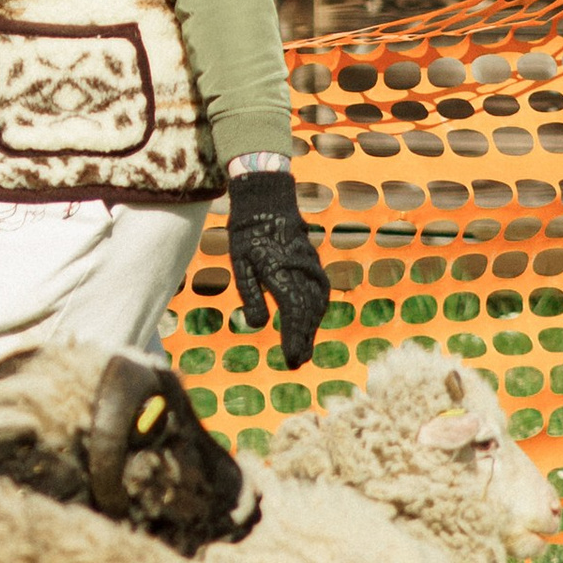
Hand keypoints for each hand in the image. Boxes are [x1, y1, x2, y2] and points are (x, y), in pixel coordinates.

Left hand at [225, 166, 329, 369]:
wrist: (268, 200)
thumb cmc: (248, 232)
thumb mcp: (240, 263)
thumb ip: (251, 294)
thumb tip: (258, 325)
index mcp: (280, 271)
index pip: (293, 312)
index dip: (294, 338)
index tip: (292, 359)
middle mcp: (301, 270)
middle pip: (308, 312)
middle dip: (304, 339)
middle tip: (297, 361)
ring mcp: (310, 266)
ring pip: (318, 303)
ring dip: (312, 327)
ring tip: (304, 348)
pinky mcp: (313, 263)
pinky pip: (321, 291)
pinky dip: (317, 311)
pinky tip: (311, 322)